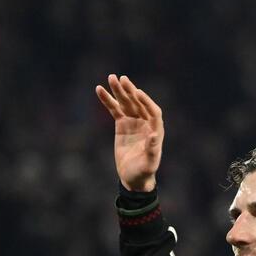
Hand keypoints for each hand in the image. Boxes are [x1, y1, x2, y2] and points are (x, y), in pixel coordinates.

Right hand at [95, 74, 163, 191]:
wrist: (133, 178)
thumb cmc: (143, 172)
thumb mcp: (149, 163)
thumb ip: (152, 150)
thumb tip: (154, 135)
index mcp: (155, 130)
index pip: (153, 111)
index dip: (146, 101)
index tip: (137, 92)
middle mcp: (146, 123)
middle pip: (138, 103)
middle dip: (130, 91)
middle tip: (121, 79)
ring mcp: (133, 122)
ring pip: (126, 103)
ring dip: (119, 91)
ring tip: (111, 77)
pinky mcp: (122, 124)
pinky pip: (115, 109)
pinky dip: (108, 100)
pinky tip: (99, 89)